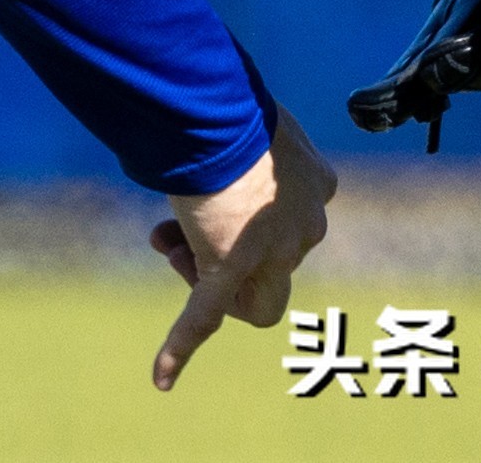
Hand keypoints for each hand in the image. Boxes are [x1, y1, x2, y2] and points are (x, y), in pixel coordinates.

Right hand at [145, 107, 337, 390]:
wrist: (219, 113)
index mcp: (317, 186)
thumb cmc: (229, 103)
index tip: (213, 196)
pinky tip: (163, 377)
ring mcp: (270, 252)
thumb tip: (205, 127)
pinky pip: (204, 316)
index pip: (290, 224)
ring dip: (201, 276)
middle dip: (220, 250)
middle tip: (178, 227)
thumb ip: (246, 140)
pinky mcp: (229, 269)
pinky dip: (182, 347)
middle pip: (268, 265)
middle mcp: (305, 225)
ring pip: (248, 298)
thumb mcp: (250, 118)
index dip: (248, 221)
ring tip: (166, 242)